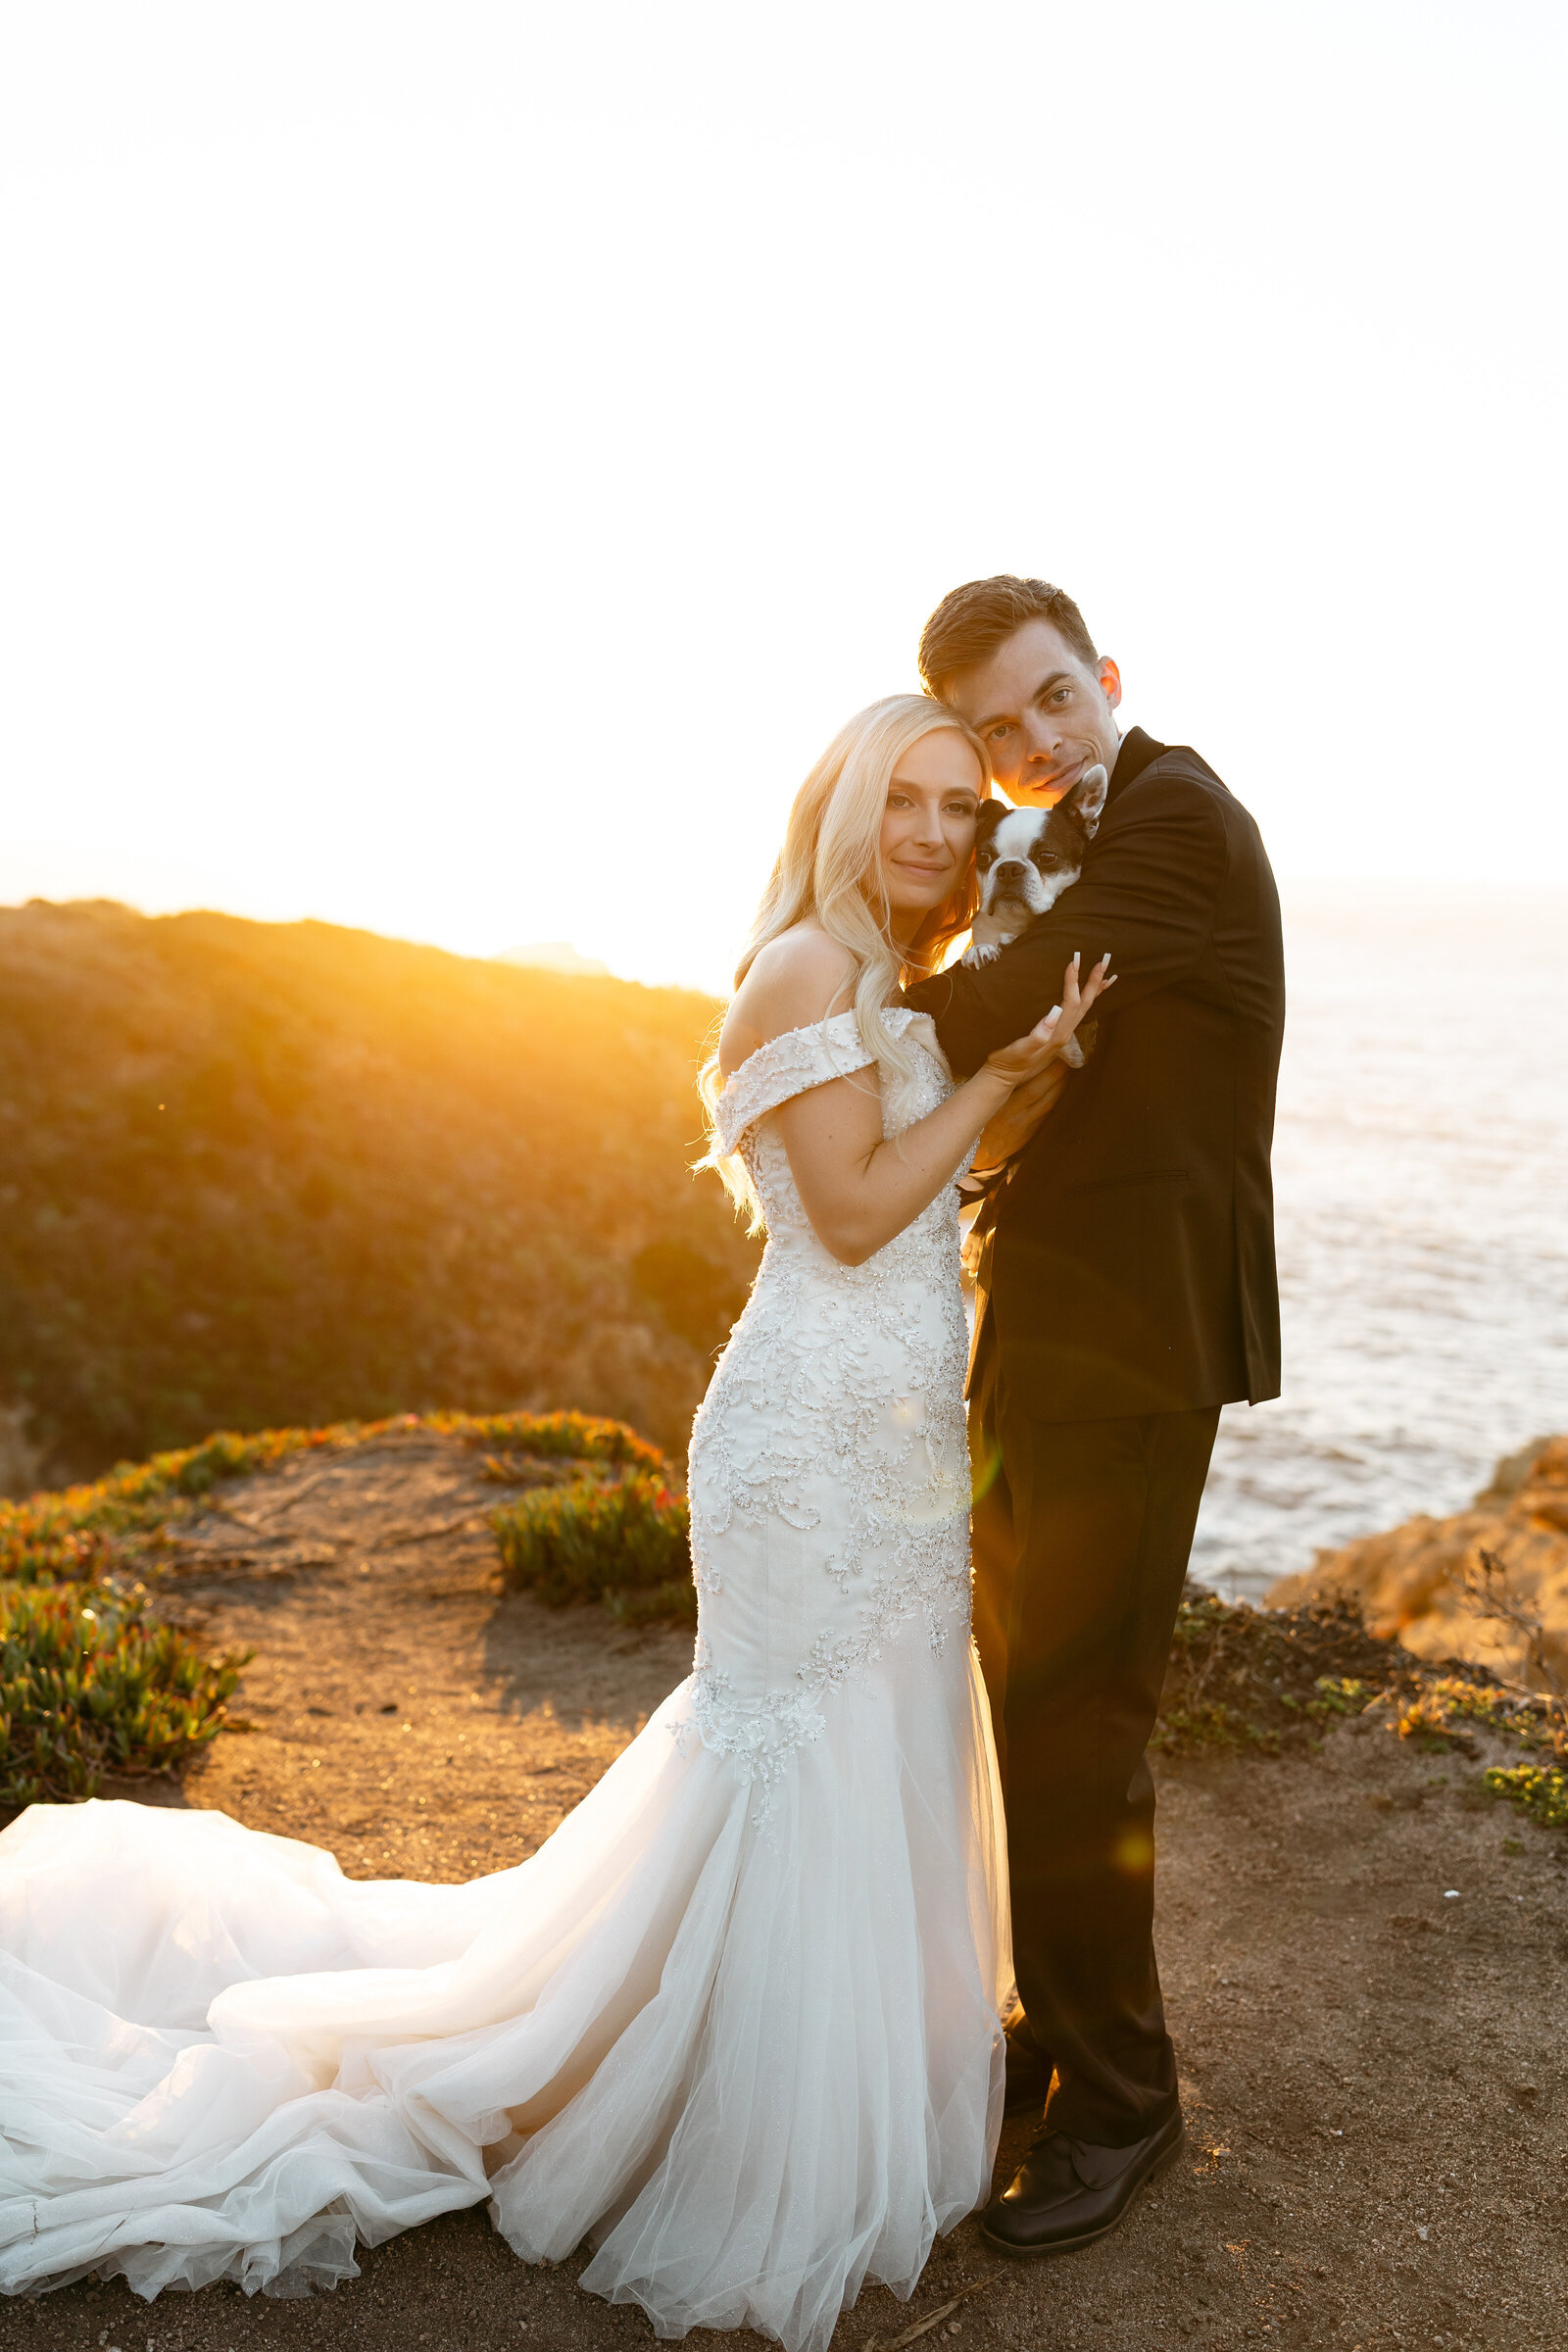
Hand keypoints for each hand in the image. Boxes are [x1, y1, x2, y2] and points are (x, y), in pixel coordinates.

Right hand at [972, 1057, 1069, 1170]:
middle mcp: (1010, 1113)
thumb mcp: (986, 1101)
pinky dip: (1056, 1099)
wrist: (983, 1151)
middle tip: (1066, 1056)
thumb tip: (1020, 1062)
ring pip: (1047, 1101)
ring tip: (1069, 1070)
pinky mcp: (1030, 1133)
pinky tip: (1063, 1088)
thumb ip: (1000, 1085)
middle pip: (1036, 1089)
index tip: (1048, 1050)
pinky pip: (1047, 1113)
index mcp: (996, 1102)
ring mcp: (1022, 1124)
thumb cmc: (983, 1118)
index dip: (1036, 1065)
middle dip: (1054, 1072)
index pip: (1019, 1080)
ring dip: (1060, 1085)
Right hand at [981, 953, 1114, 1088]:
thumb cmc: (1007, 1061)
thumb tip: (1054, 1012)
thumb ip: (1037, 1035)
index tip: (1074, 960)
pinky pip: (1078, 1013)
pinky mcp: (1058, 1033)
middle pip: (1084, 1004)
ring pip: (1084, 1008)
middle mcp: (1064, 1034)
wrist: (1003, 1075)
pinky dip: (1087, 1000)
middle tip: (1104, 959)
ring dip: (1095, 989)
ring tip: (1106, 974)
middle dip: (1094, 981)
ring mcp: (1062, 1034)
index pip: (1070, 1002)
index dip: (1073, 981)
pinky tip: (1087, 993)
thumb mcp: (1019, 1050)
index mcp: (1056, 1034)